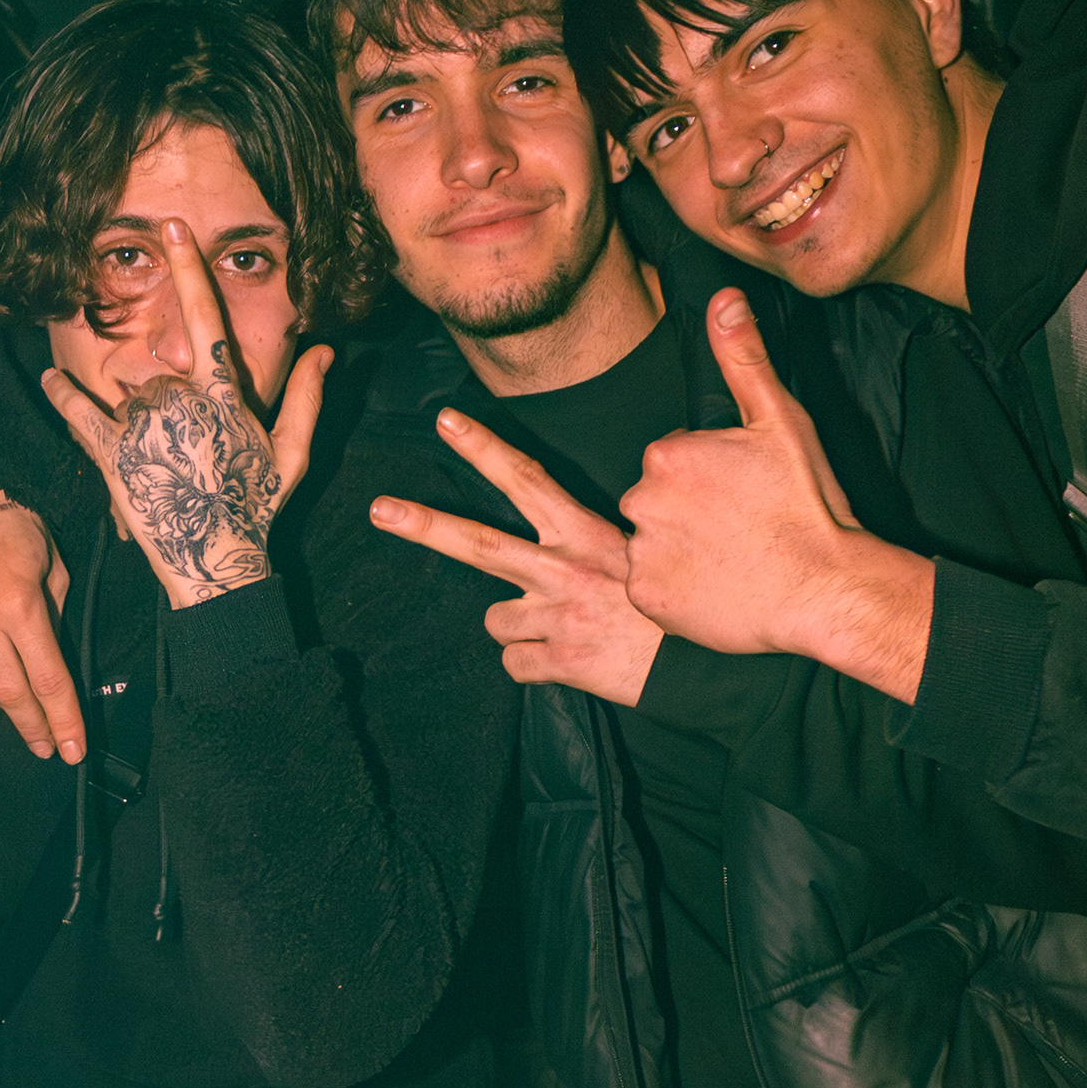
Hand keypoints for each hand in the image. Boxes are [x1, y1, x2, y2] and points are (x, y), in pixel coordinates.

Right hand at [0, 443, 83, 761]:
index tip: (72, 750)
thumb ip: (53, 620)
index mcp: (17, 603)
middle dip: (32, 725)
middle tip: (46, 745)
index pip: (46, 679)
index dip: (62, 720)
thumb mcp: (55, 566)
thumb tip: (53, 666)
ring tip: (17, 708)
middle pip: (8, 692)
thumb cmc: (16, 515)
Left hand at [42, 219, 330, 609]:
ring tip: (160, 462)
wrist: (214, 565)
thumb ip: (306, 397)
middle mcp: (182, 401)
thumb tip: (326, 350)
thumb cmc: (255, 509)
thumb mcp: (291, 454)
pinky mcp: (111, 456)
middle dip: (170, 401)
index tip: (174, 227)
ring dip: (138, 416)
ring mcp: (144, 427)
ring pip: (131, 392)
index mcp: (225, 395)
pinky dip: (61, 392)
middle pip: (163, 370)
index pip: (207, 318)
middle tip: (186, 452)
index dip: (190, 268)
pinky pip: (78, 411)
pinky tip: (51, 377)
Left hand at [369, 407, 664, 706]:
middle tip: (380, 509)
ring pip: (495, 620)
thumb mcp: (637, 549)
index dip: (483, 447)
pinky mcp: (559, 661)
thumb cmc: (670, 604)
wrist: (706, 665)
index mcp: (582, 532)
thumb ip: (582, 540)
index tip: (446, 421)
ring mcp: (556, 616)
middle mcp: (563, 569)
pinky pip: (515, 665)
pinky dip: (534, 666)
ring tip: (563, 630)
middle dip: (424, 524)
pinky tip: (569, 661)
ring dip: (518, 628)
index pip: (526, 478)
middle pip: (478, 542)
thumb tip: (549, 540)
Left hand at [618, 290, 933, 699]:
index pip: (670, 460)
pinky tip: (715, 585)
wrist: (823, 589)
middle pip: (653, 500)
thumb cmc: (806, 507)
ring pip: (649, 542)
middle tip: (737, 527)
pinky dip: (675, 588)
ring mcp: (642, 554)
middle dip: (685, 510)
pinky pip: (649, 587)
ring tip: (729, 557)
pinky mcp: (647, 598)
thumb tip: (724, 301)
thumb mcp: (780, 422)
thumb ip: (743, 360)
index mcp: (667, 456)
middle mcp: (642, 502)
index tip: (739, 493)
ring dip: (678, 548)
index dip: (707, 476)